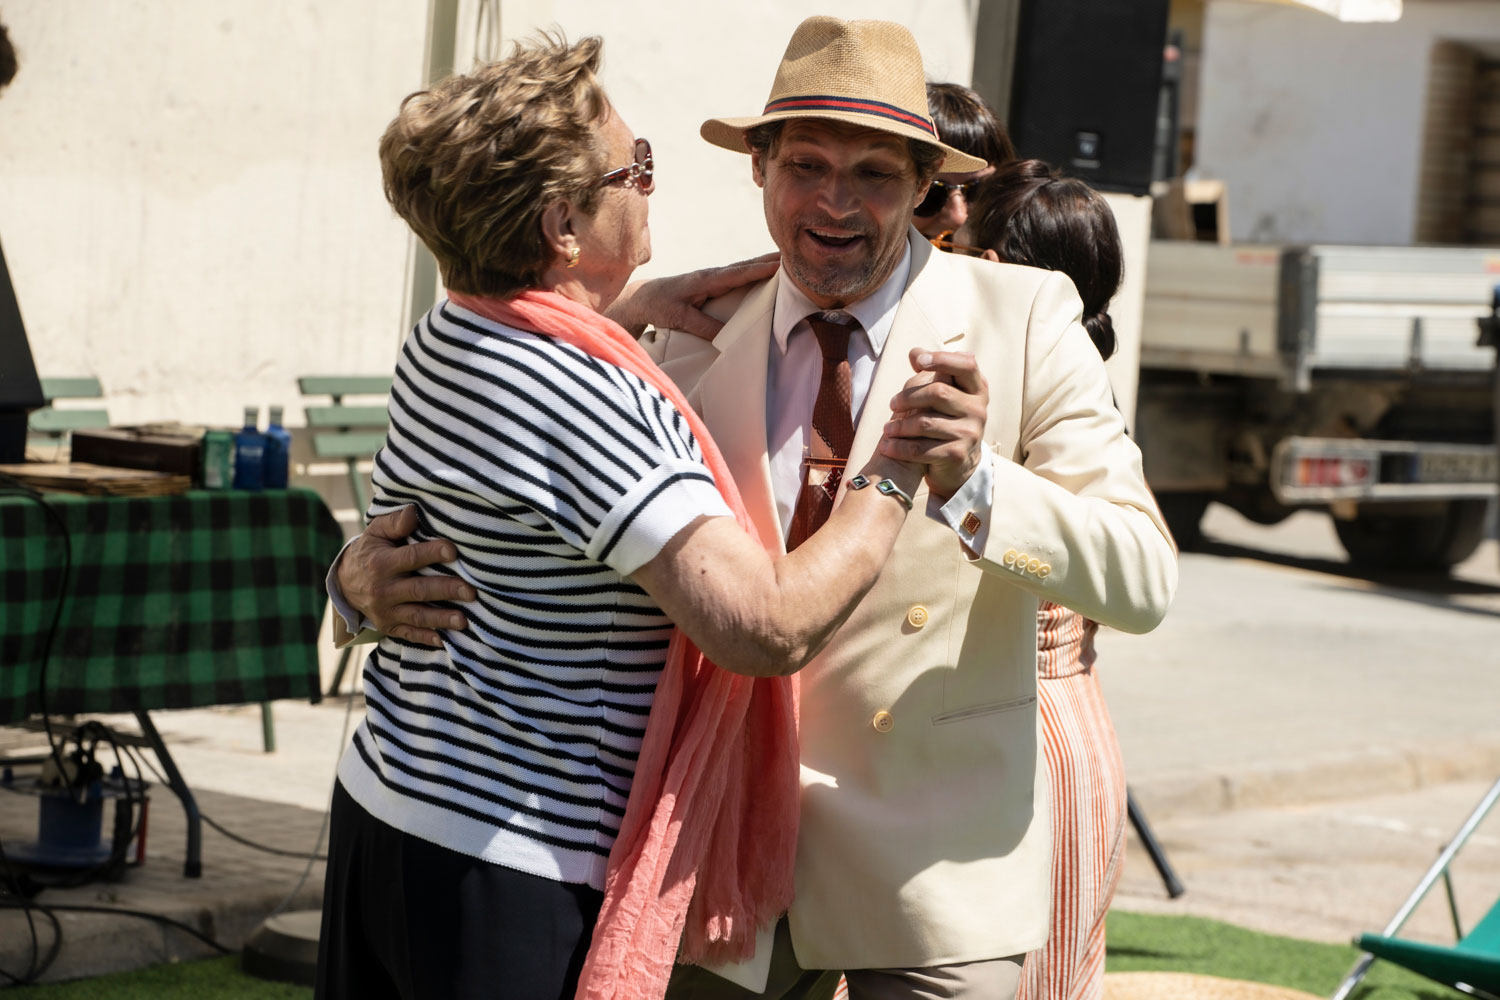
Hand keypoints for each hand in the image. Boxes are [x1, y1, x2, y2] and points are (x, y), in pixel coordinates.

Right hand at [336, 505, 474, 646]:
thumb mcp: (376, 533)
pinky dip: (425, 638)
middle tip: (470, 591)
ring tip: (464, 620)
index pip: (410, 558)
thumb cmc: (370, 552)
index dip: (432, 553)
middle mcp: (383, 589)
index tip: (453, 551)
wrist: (344, 584)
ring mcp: (386, 611)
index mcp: (381, 563)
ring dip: (441, 619)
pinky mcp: (388, 626)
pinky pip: (408, 634)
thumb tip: (414, 512)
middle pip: (418, 590)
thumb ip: (395, 523)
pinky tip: (443, 640)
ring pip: (417, 616)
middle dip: (446, 591)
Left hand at [604, 252, 779, 338]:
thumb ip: (703, 326)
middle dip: (769, 261)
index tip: (781, 264)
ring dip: (764, 264)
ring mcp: (713, 278)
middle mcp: (712, 275)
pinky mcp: (712, 283)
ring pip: (743, 268)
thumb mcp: (679, 319)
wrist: (642, 297)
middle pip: (746, 266)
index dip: (760, 269)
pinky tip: (764, 272)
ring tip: (786, 260)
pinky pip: (738, 276)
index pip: (739, 273)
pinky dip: (753, 272)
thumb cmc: (659, 305)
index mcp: (706, 279)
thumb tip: (727, 337)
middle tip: (794, 255)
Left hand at [878, 348, 989, 498]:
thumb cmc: (945, 418)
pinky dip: (900, 447)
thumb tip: (914, 352)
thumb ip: (931, 372)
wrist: (957, 461)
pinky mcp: (957, 454)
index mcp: (977, 388)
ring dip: (899, 426)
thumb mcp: (943, 393)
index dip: (942, 359)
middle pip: (939, 392)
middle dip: (909, 397)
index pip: (966, 365)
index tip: (919, 361)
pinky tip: (887, 447)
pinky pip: (921, 448)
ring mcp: (970, 433)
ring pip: (925, 423)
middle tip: (892, 404)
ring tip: (886, 429)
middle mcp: (978, 409)